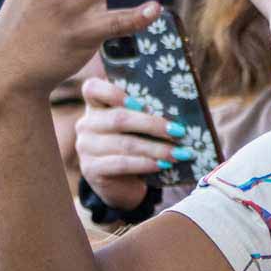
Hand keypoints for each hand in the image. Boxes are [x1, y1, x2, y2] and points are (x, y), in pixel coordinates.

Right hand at [74, 76, 183, 210]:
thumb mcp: (136, 126)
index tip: (139, 102)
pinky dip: (145, 164)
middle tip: (179, 131)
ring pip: (125, 144)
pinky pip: (122, 164)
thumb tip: (183, 107)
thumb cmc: (134, 144)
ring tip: (179, 153)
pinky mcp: (92, 169)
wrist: (120, 183)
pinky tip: (163, 165)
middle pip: (119, 118)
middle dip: (152, 125)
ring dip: (156, 148)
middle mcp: (86, 124)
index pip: (92, 88)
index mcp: (96, 105)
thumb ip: (146, 111)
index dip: (112, 92)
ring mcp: (86, 147)